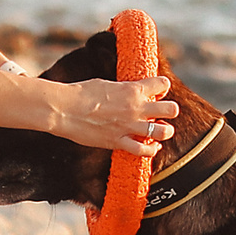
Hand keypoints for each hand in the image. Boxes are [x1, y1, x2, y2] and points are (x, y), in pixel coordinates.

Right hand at [56, 76, 177, 154]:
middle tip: (161, 112)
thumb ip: (123, 89)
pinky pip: (144, 150)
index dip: (162, 88)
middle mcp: (136, 107)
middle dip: (170, 110)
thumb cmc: (81, 93)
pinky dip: (151, 150)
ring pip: (164, 131)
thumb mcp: (107, 84)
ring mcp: (129, 126)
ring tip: (159, 130)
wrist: (64, 109)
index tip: (156, 92)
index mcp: (132, 89)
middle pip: (171, 109)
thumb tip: (130, 90)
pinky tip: (151, 147)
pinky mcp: (119, 142)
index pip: (163, 84)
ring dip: (165, 131)